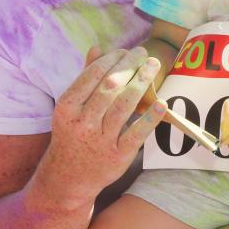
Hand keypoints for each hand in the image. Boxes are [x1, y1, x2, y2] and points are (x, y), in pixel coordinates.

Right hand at [39, 47, 166, 205]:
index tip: (126, 51)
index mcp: (67, 107)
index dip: (112, 59)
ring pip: (124, 105)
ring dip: (141, 82)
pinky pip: (136, 133)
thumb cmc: (72, 135)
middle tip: (144, 53)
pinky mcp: (117, 156)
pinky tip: (162, 103)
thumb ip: (84, 78)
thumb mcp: (70, 108)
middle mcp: (82, 123)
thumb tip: (97, 48)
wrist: (66, 179)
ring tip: (154, 66)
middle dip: (130, 65)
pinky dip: (150, 118)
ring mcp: (100, 140)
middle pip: (110, 86)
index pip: (93, 74)